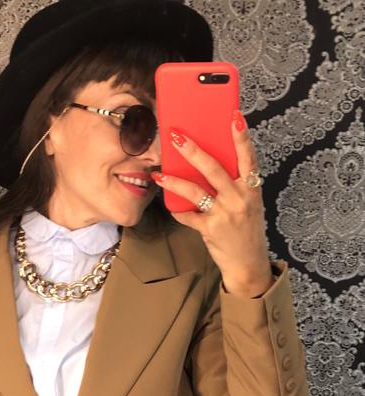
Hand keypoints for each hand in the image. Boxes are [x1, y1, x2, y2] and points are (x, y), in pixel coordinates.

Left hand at [152, 111, 271, 293]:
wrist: (248, 263)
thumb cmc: (246, 228)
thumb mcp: (249, 202)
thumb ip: (235, 183)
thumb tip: (210, 161)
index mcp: (251, 188)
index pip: (248, 157)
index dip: (241, 136)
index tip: (234, 116)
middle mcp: (239, 199)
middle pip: (214, 168)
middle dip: (193, 151)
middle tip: (176, 137)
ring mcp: (224, 214)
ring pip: (195, 191)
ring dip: (174, 181)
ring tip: (159, 174)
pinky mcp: (210, 229)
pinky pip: (188, 216)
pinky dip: (178, 211)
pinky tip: (171, 205)